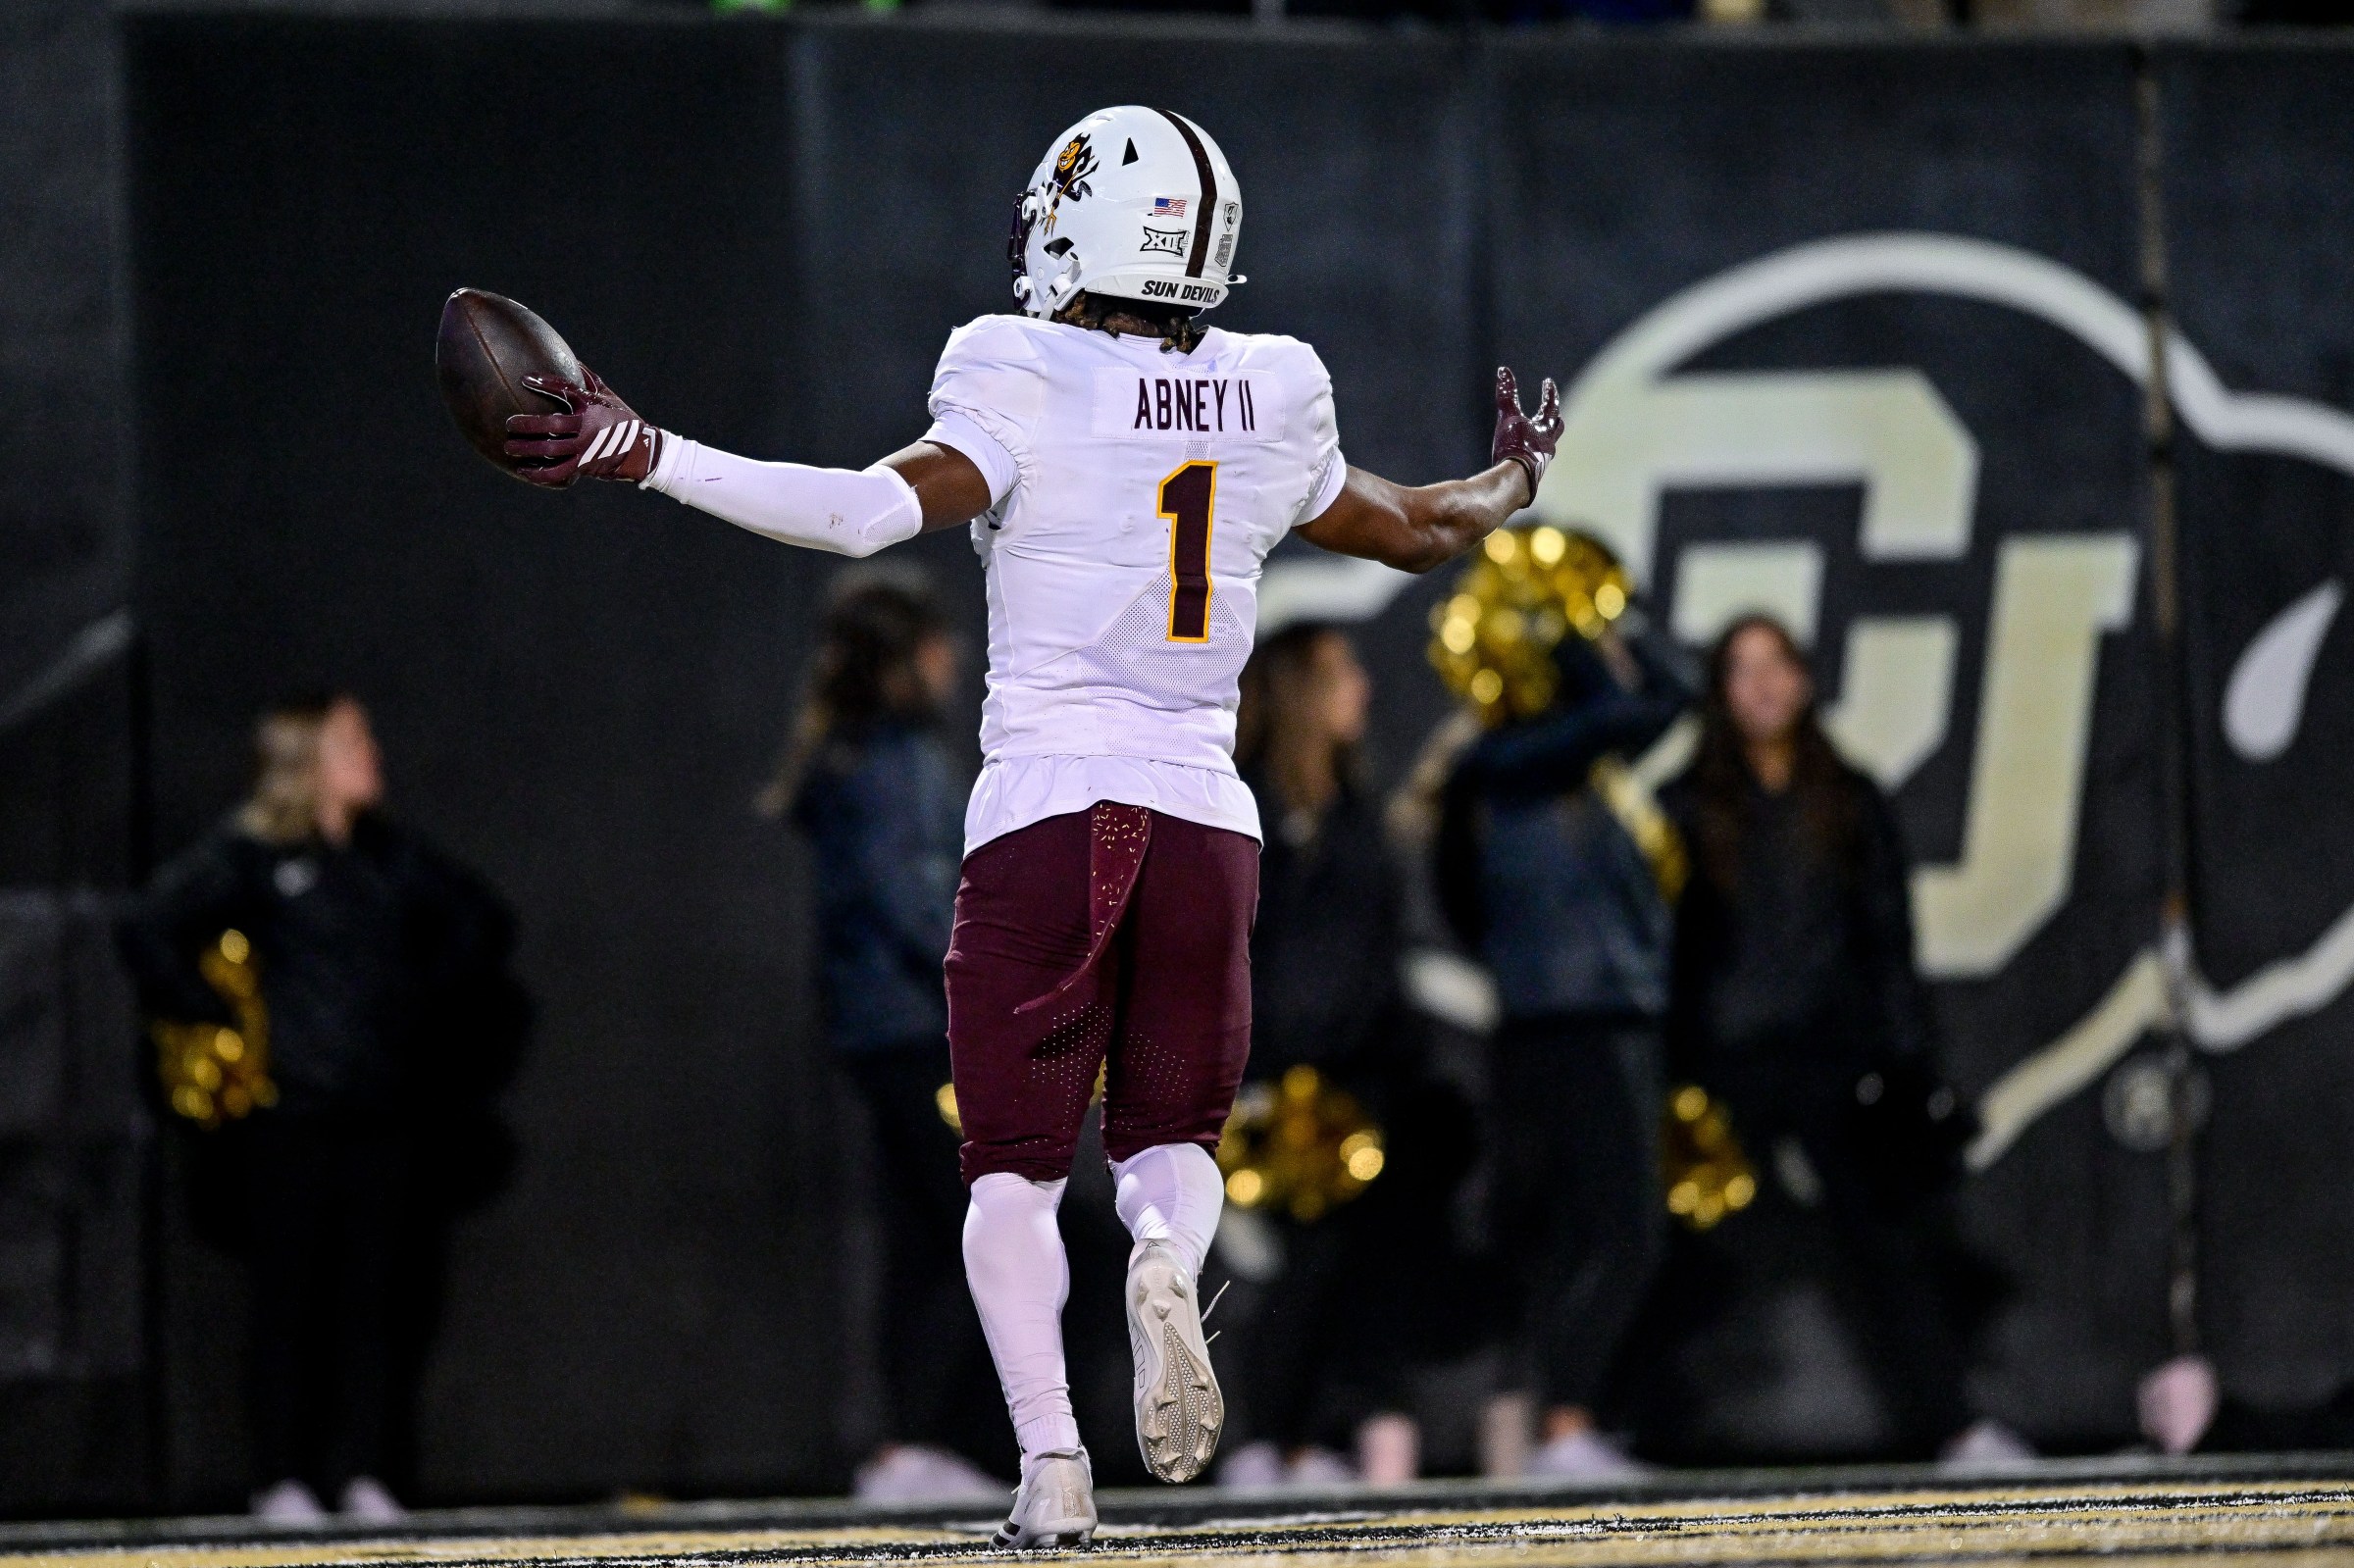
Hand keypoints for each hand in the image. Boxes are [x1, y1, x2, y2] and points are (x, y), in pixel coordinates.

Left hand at [503, 367, 660, 486]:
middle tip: (509, 423)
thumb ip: (587, 380)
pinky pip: (559, 472)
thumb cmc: (623, 418)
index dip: (546, 384)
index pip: (567, 390)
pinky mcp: (586, 465)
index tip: (525, 379)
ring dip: (527, 449)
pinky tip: (525, 471)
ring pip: (551, 449)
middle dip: (527, 423)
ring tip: (509, 447)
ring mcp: (587, 448)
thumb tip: (570, 359)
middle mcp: (589, 426)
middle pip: (552, 424)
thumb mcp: (608, 396)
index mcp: (593, 406)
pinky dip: (540, 473)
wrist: (643, 450)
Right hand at [1491, 367, 1561, 506]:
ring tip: (1535, 438)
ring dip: (1543, 439)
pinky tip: (1523, 459)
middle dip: (1553, 418)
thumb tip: (1503, 370)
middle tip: (1551, 413)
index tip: (1548, 382)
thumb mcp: (1508, 416)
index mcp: (1545, 429)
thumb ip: (1506, 394)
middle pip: (1557, 428)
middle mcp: (1548, 445)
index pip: (1551, 405)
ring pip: (1547, 447)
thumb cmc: (1514, 447)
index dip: (1549, 392)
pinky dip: (1532, 456)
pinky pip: (1536, 462)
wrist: (1515, 481)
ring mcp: (1543, 462)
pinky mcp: (1533, 475)